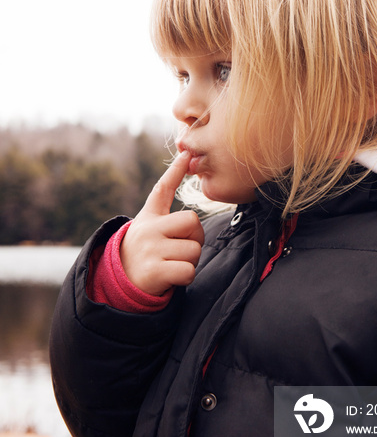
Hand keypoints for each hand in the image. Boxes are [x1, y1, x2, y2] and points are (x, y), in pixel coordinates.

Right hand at [120, 150, 203, 294]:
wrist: (121, 282)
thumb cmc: (146, 250)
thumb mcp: (149, 225)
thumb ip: (165, 206)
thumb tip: (183, 166)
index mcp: (149, 216)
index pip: (162, 189)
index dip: (175, 171)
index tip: (186, 154)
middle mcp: (148, 229)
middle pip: (193, 222)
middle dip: (195, 237)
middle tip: (181, 247)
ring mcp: (150, 249)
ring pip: (194, 250)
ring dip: (190, 260)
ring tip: (172, 262)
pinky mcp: (154, 272)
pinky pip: (188, 271)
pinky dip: (186, 276)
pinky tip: (171, 277)